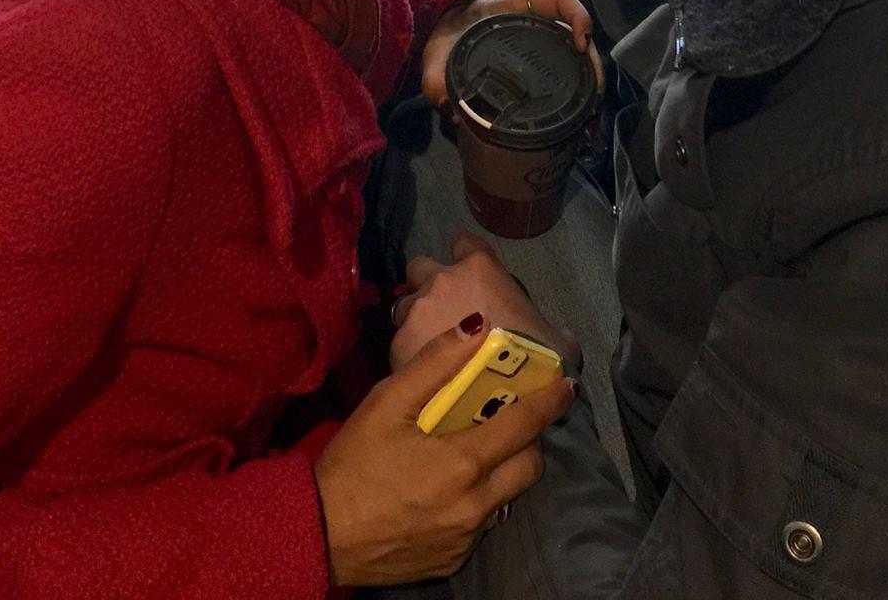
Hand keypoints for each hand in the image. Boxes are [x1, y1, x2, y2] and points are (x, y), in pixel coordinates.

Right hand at [312, 314, 574, 587]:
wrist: (320, 534)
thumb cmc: (354, 462)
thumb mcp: (387, 402)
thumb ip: (435, 363)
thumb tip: (476, 326)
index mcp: (463, 462)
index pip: (524, 427)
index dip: (550, 403)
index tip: (567, 384)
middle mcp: (476, 505)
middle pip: (529, 469)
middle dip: (530, 441)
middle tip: (513, 419)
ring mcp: (467, 538)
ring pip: (507, 498)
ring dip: (503, 471)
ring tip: (479, 450)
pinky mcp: (453, 560)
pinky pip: (481, 524)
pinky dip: (477, 500)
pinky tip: (447, 488)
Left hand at [389, 234, 578, 374]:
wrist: (504, 403)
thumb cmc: (536, 361)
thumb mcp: (557, 339)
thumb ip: (549, 327)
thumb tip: (557, 338)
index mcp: (478, 268)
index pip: (465, 243)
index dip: (467, 259)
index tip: (473, 282)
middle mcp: (441, 279)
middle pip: (421, 268)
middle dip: (428, 285)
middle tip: (444, 315)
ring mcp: (417, 311)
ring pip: (405, 305)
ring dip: (415, 320)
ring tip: (431, 350)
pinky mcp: (399, 345)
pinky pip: (399, 343)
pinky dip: (409, 355)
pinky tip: (424, 377)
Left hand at [421, 0, 602, 112]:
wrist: (438, 38)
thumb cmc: (443, 35)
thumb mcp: (437, 53)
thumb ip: (436, 78)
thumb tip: (451, 108)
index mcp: (512, 11)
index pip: (556, 1)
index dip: (576, 16)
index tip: (581, 44)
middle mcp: (531, 26)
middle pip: (574, 36)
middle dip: (590, 62)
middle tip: (593, 92)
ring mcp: (535, 47)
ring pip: (571, 58)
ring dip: (586, 81)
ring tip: (588, 111)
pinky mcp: (532, 70)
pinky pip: (559, 75)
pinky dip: (572, 92)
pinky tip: (575, 117)